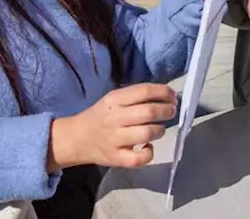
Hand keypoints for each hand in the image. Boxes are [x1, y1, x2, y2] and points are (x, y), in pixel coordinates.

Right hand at [47, 83, 176, 171]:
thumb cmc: (100, 116)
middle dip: (167, 111)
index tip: (173, 96)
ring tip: (159, 129)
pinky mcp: (115, 158)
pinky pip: (139, 159)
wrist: (76, 138)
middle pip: (149, 112)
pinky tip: (148, 147)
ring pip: (147, 133)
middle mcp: (114, 118)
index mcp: (114, 100)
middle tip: (171, 111)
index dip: (164, 92)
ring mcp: (115, 140)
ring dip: (160, 130)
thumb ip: (136, 96)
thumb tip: (167, 95)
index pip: (144, 91)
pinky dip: (149, 153)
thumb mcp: (113, 99)